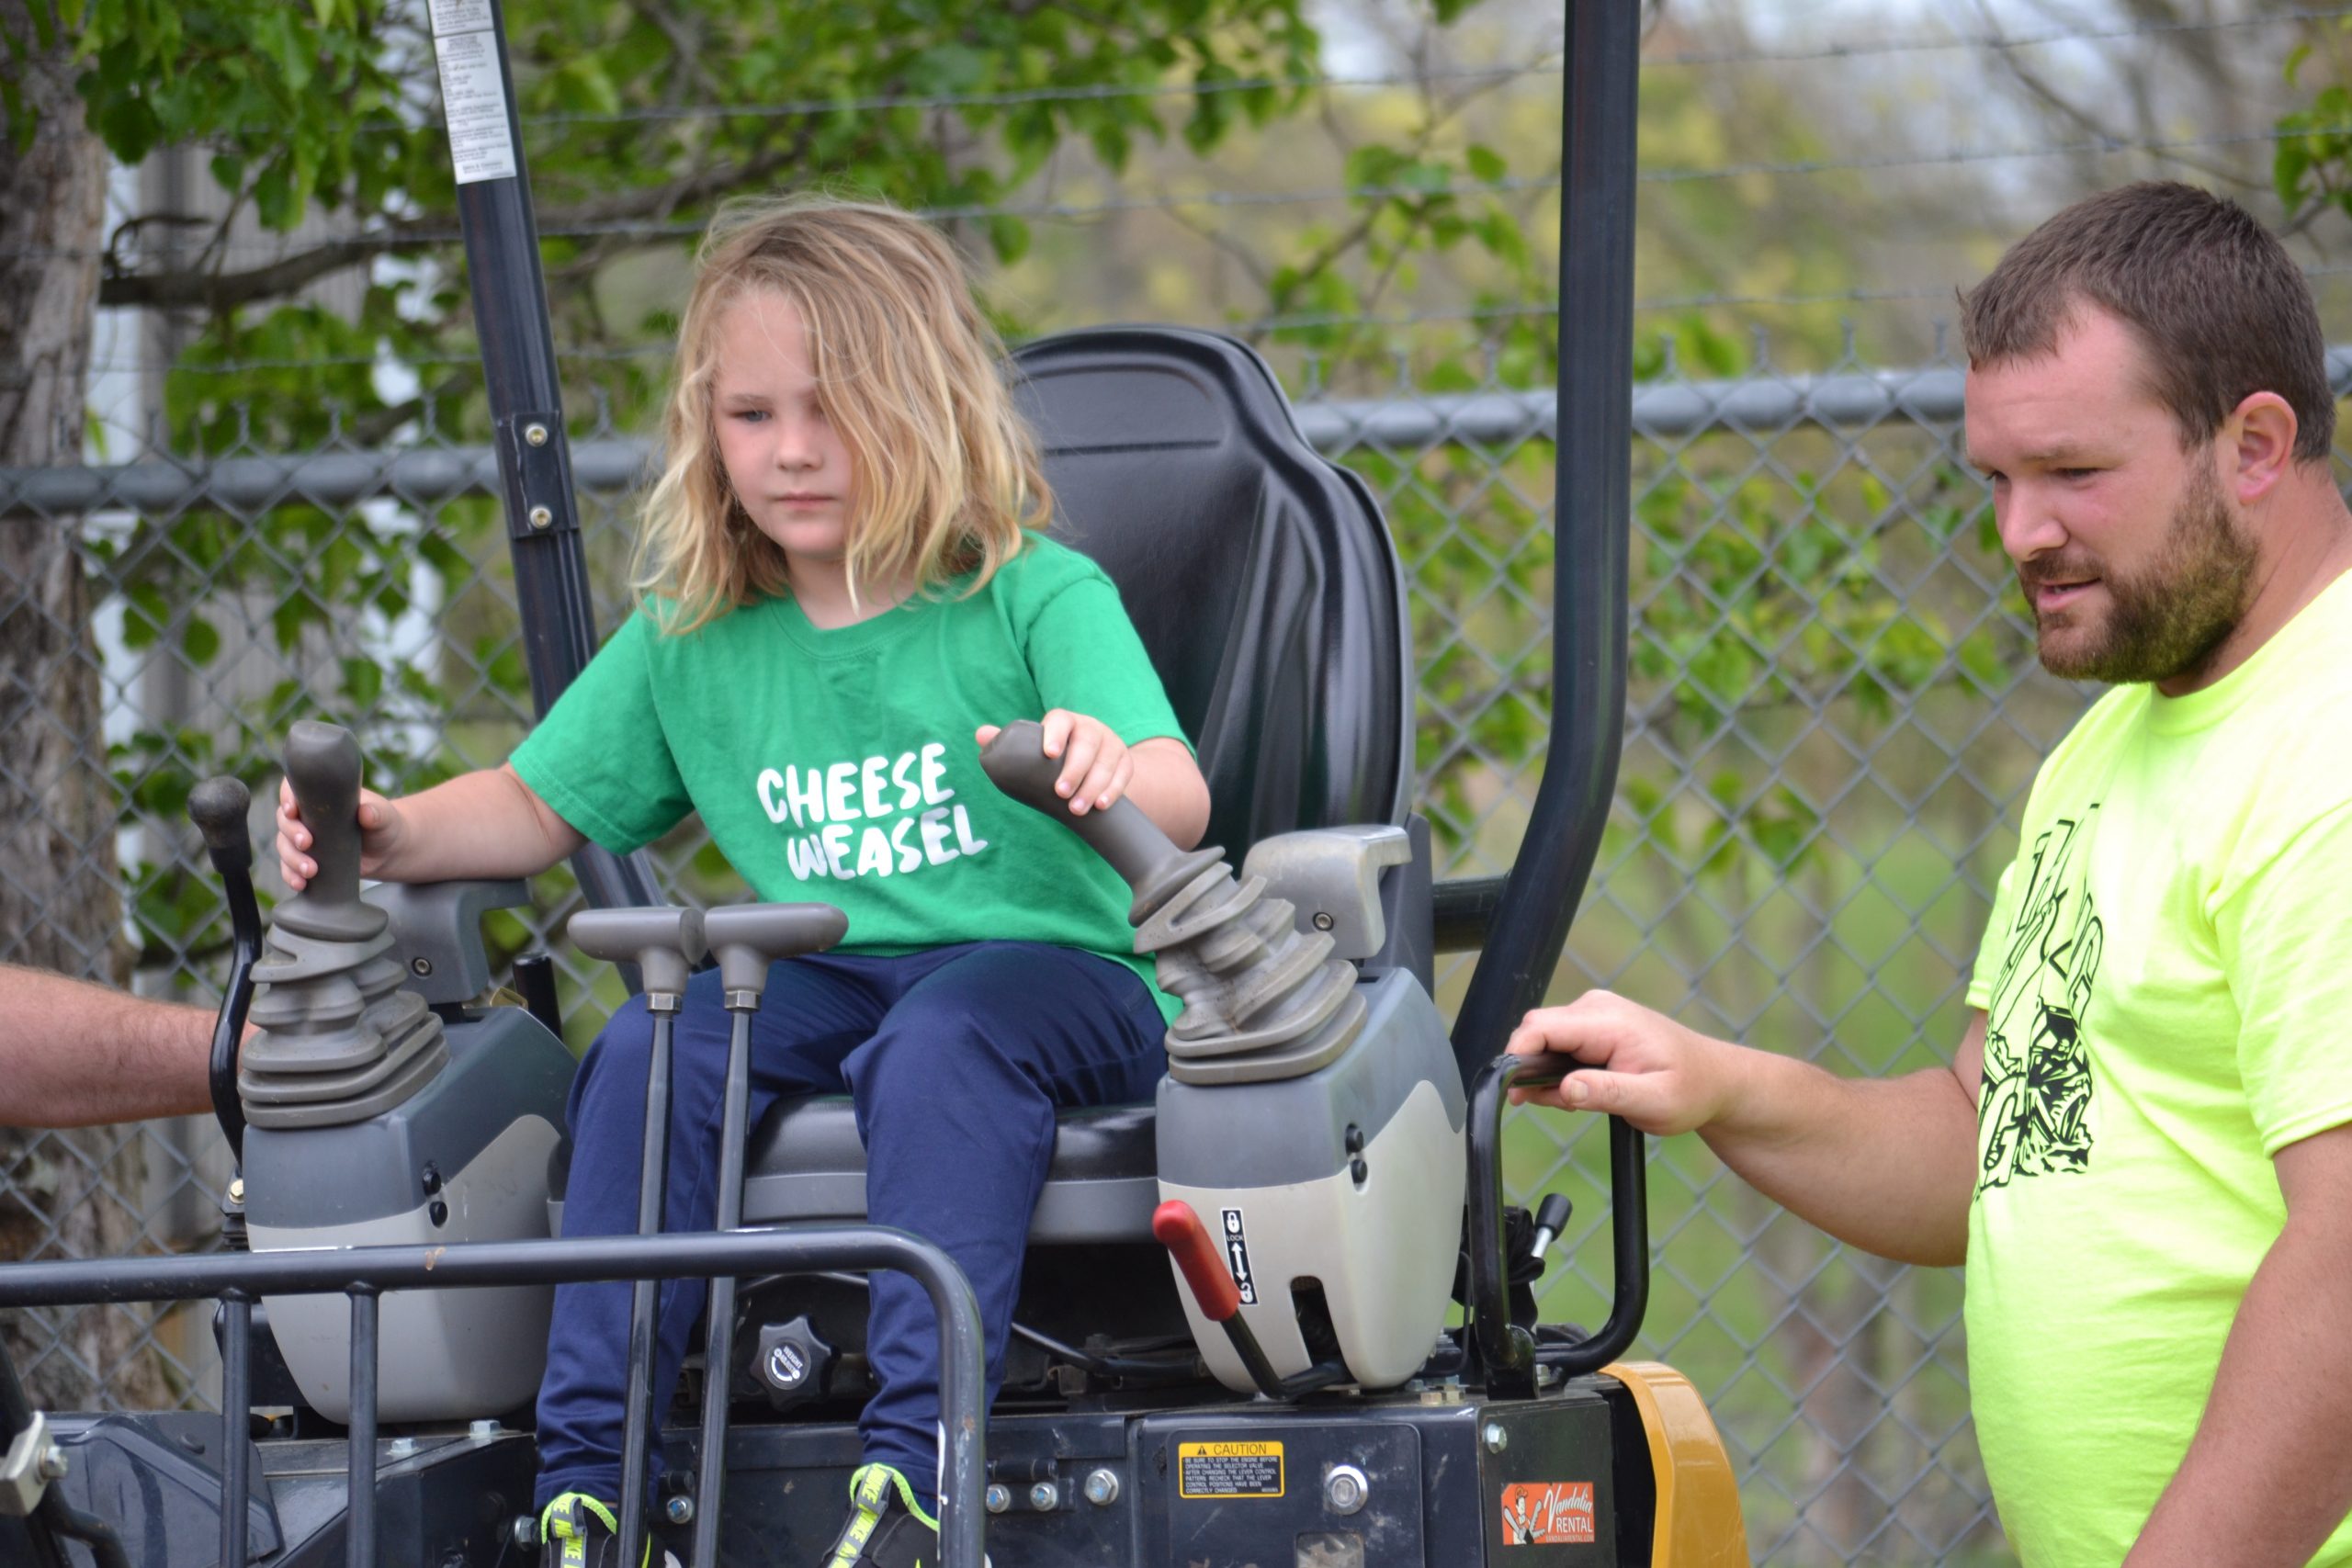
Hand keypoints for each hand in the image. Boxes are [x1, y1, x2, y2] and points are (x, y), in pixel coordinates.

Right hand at [276, 775, 403, 891]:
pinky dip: (291, 875)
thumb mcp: (384, 816)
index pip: (294, 790)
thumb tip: (366, 812)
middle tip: (307, 843)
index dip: (287, 797)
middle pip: (285, 820)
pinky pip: (289, 868)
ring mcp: (305, 839)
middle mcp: (308, 816)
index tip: (292, 810)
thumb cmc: (385, 824)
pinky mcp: (307, 859)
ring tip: (310, 870)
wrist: (390, 852)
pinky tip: (299, 883)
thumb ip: (376, 812)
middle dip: (291, 833)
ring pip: (284, 846)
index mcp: (322, 796)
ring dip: (291, 859)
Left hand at [975, 710, 1131, 816]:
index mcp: (1065, 721)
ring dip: (1093, 786)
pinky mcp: (1125, 761)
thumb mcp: (1035, 747)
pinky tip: (1101, 805)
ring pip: (1107, 761)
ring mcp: (1111, 744)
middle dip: (1075, 769)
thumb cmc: (1054, 755)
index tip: (1049, 754)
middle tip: (1060, 793)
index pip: (1061, 720)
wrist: (1093, 763)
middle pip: (1087, 744)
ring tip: (1077, 808)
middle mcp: (1090, 728)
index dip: (1055, 734)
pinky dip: (1113, 790)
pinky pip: (1123, 774)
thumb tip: (981, 734)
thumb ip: (1009, 742)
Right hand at [1504, 990, 1732, 1137]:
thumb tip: (1565, 1088)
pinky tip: (1582, 1092)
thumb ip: (1608, 1093)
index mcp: (1610, 1022)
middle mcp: (1597, 1008)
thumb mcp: (1654, 1102)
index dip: (1517, 1057)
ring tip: (1578, 1104)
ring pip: (1545, 1038)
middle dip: (1532, 1070)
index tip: (1514, 1092)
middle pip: (1537, 1031)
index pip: (1541, 1027)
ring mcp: (1595, 1013)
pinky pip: (1559, 1041)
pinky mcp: (1593, 1025)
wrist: (1715, 1080)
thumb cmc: (1691, 1090)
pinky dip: (1559, 1069)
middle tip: (1555, 1106)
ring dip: (1547, 1073)